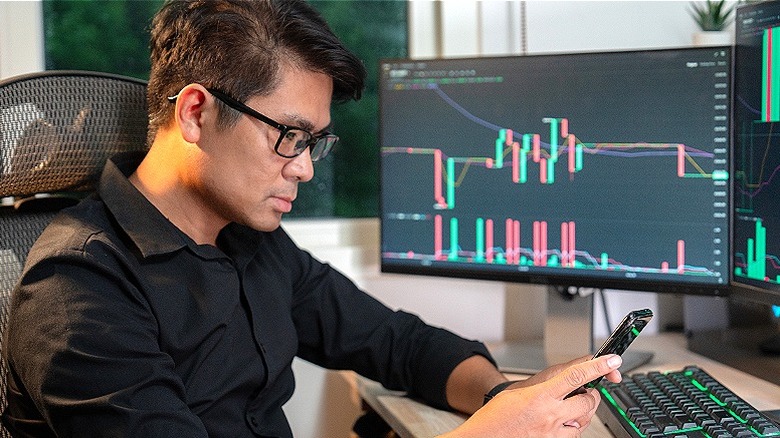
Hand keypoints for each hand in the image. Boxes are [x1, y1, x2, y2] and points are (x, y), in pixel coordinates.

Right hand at [440, 354, 621, 437]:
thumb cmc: (493, 418)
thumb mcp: (516, 394)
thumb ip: (542, 388)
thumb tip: (562, 383)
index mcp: (539, 396)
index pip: (576, 376)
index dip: (597, 367)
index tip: (612, 361)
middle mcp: (549, 416)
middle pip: (587, 402)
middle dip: (589, 396)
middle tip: (584, 392)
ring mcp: (552, 433)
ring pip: (583, 421)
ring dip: (580, 414)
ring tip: (566, 409)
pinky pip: (572, 435)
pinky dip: (571, 428)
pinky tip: (560, 424)